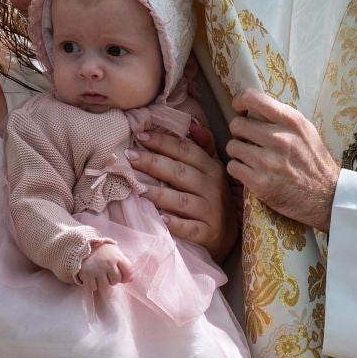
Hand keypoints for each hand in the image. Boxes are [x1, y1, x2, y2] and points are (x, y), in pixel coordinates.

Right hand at [77, 242, 131, 288]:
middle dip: (112, 279)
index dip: (125, 277)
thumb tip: (130, 280)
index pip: (128, 272)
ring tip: (99, 276)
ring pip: (105, 286)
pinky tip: (91, 278)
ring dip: (102, 283)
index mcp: (117, 256)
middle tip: (106, 273)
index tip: (121, 276)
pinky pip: (92, 287)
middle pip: (116, 280)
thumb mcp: (115, 253)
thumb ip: (124, 265)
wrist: (81, 246)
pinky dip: (92, 285)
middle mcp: (108, 263)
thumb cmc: (102, 252)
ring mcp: (97, 269)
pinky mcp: (86, 274)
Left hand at [129, 127, 234, 257]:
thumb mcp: (212, 170)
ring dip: (159, 194)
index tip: (140, 136)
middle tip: (130, 156)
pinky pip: (189, 228)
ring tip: (138, 187)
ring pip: (181, 200)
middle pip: (180, 172)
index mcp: (212, 168)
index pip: (186, 151)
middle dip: (153, 162)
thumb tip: (192, 124)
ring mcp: (210, 211)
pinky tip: (161, 219)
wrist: (226, 234)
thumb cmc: (212, 197)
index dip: (163, 142)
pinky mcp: (207, 233)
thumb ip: (203, 146)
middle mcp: (212, 188)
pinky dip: (175, 224)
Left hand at [226, 90, 338, 231]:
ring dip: (238, 152)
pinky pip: (233, 167)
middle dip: (239, 132)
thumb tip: (253, 108)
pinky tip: (249, 171)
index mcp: (291, 122)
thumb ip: (282, 118)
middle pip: (237, 124)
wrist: (326, 196)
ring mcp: (269, 162)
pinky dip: (238, 169)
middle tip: (248, 140)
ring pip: (232, 146)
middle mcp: (280, 139)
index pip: (253, 98)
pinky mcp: (260, 183)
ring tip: (250, 157)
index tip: (240, 109)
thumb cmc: (314, 162)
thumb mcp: (306, 131)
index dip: (240, 101)